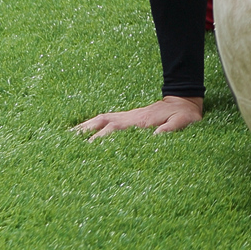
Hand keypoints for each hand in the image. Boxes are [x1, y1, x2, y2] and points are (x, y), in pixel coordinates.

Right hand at [71, 95, 202, 139]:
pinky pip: (106, 120)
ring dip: (84, 127)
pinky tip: (82, 132)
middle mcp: (129, 117)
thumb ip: (172, 128)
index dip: (101, 138)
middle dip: (85, 132)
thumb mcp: (184, 121)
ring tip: (66, 138)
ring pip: (101, 120)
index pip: (115, 129)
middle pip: (102, 123)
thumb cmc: (184, 115)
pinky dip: (92, 124)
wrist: (184, 101)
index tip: (86, 148)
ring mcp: (127, 116)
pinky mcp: (127, 118)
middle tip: (66, 145)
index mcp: (140, 121)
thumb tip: (157, 135)